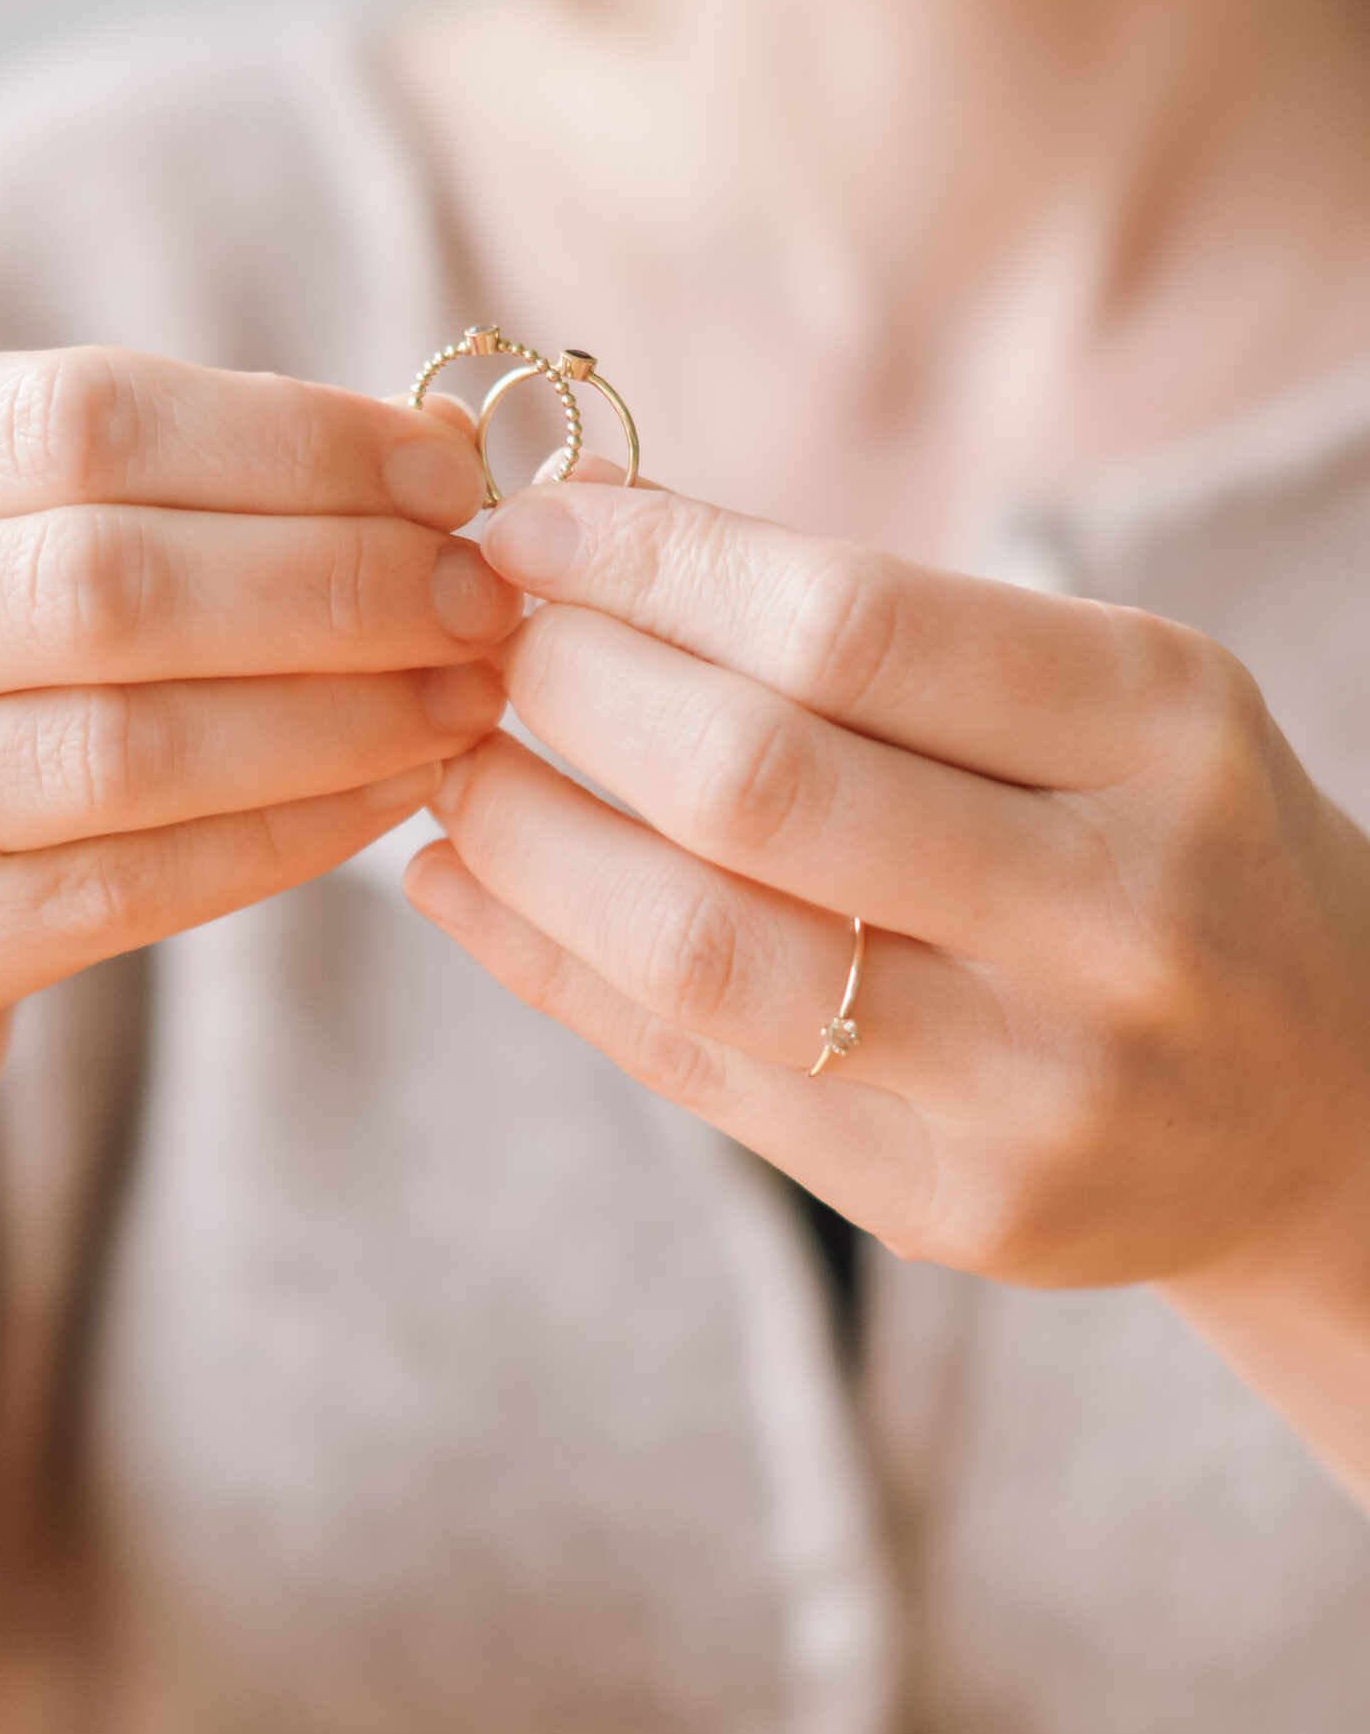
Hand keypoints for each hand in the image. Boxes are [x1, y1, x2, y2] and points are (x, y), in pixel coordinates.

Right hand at [0, 350, 516, 1430]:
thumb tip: (424, 447)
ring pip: (118, 749)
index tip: (452, 475)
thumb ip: (167, 504)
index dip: (294, 442)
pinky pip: (113, 895)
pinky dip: (277, 843)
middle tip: (483, 603)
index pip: (81, 417)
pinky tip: (385, 805)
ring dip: (330, 721)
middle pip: (103, 580)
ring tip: (463, 703)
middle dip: (334, 585)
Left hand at [405, 475, 1369, 1312]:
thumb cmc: (1156, 844)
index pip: (850, 625)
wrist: (1315, 1093)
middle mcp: (1116, 916)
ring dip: (528, 840)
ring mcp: (1037, 1087)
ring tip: (450, 768)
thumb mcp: (1091, 700)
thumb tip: (591, 534)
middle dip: (574, 691)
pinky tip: (463, 888)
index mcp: (1162, 732)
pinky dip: (546, 968)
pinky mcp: (952, 1208)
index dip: (653, 566)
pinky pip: (694, 1074)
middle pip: (759, 785)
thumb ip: (871, 636)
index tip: (530, 525)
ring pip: (702, 951)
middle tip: (477, 643)